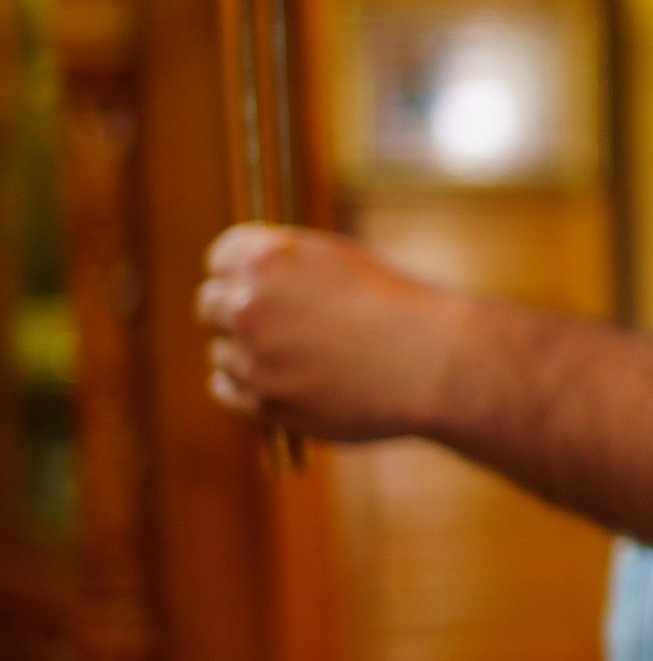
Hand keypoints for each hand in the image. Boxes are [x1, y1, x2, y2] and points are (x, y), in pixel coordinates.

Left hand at [196, 224, 469, 440]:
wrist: (435, 362)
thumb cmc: (396, 306)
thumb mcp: (336, 261)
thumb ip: (283, 265)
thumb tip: (239, 280)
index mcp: (265, 259)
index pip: (219, 258)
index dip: (241, 270)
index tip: (261, 282)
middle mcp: (249, 304)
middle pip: (209, 304)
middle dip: (236, 309)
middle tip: (276, 321)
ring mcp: (253, 357)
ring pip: (221, 351)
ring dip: (248, 351)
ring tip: (301, 354)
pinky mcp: (263, 401)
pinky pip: (227, 389)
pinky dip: (246, 384)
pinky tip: (279, 378)